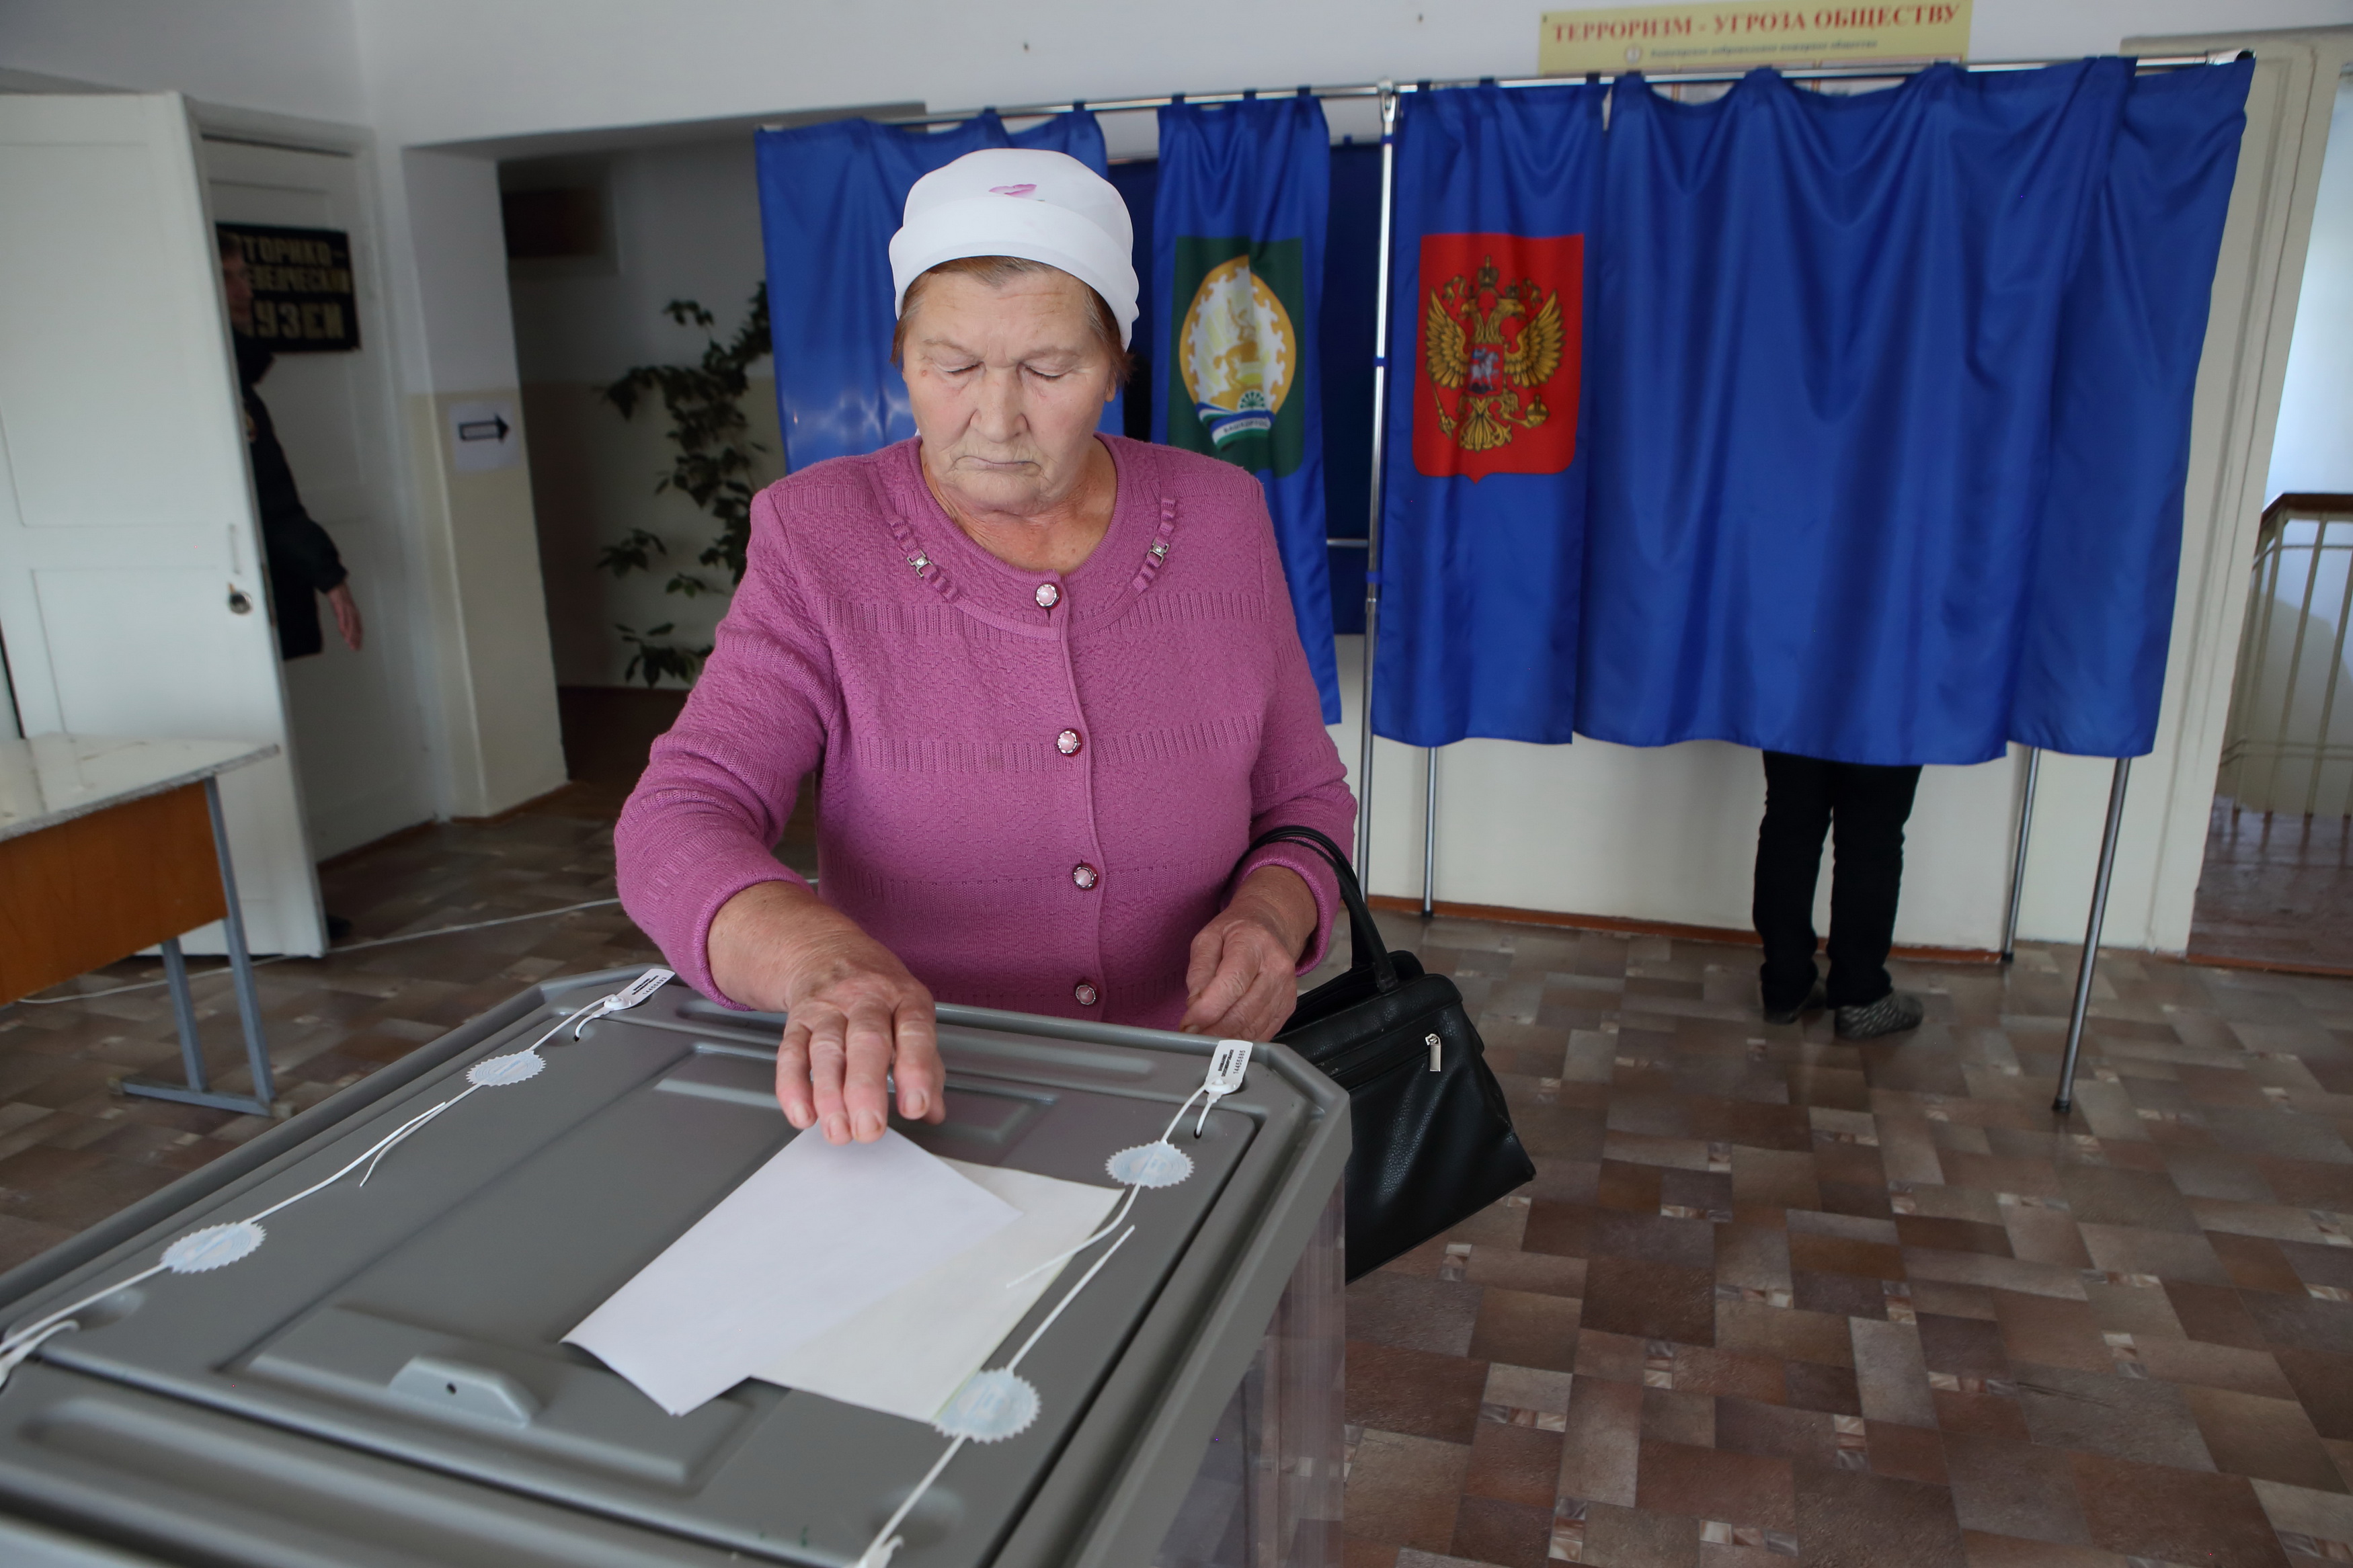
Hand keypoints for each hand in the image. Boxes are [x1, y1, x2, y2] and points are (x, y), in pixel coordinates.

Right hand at [326, 583, 362, 650]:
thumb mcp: (341, 611)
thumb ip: (343, 620)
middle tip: (355, 648)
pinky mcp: (341, 606)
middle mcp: (353, 612)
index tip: (357, 646)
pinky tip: (344, 632)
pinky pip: (343, 617)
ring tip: (349, 643)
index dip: (358, 638)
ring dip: (350, 634)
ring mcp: (347, 609)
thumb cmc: (339, 598)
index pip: (358, 628)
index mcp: (354, 613)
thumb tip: (344, 631)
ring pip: (350, 624)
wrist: (335, 585)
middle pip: (356, 627)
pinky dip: (344, 625)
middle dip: (356, 639)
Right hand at [708, 881, 945, 1144]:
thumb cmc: (878, 991)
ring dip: (829, 1094)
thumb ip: (926, 1065)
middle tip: (869, 1128)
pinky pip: (790, 1052)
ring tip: (838, 1131)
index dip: (915, 1070)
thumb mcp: (910, 1014)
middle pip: (866, 1042)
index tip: (915, 1107)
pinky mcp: (796, 1020)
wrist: (825, 950)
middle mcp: (866, 999)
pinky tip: (802, 1114)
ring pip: (827, 1050)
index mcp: (905, 998)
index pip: (914, 1032)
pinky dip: (793, 1086)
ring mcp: (828, 1008)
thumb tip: (934, 1111)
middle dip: (866, 1089)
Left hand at [1179, 865, 1316, 1040]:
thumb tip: (1196, 1006)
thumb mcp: (1208, 939)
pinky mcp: (1288, 1007)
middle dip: (1213, 1031)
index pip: (1232, 984)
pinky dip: (1241, 1041)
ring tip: (1203, 1040)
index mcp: (1254, 944)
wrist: (1270, 927)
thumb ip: (1199, 971)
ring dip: (1225, 1041)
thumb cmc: (1236, 933)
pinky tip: (1224, 1038)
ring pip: (1253, 1028)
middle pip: (1243, 1012)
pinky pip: (1263, 1034)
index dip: (1208, 1010)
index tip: (1187, 1025)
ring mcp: (1286, 990)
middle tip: (1191, 1037)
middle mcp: (1276, 968)